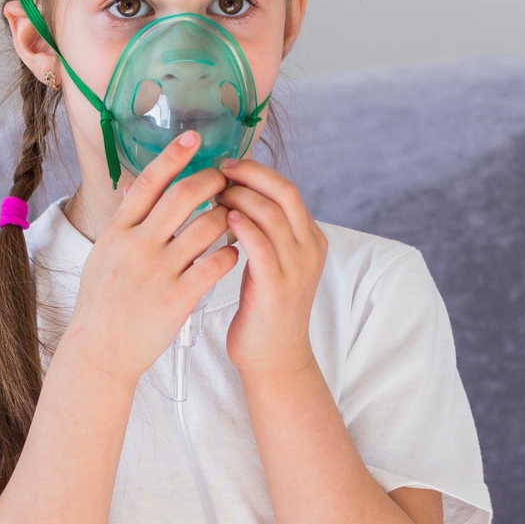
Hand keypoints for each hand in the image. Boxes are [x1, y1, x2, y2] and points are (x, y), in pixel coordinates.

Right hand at [63, 133, 237, 384]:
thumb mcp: (103, 256)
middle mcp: (137, 245)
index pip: (149, 182)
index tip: (195, 138)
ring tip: (233, 218)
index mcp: (118, 232)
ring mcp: (158, 271)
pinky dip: (229, 253)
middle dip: (210, 181)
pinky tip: (232, 253)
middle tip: (226, 179)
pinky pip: (215, 264)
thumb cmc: (103, 304)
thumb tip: (135, 189)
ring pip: (206, 227)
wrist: (100, 351)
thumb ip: (123, 224)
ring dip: (226, 217)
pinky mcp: (178, 297)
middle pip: (183, 196)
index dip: (173, 156)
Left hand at [217, 159, 327, 376]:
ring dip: (238, 198)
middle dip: (248, 175)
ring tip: (213, 196)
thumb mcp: (273, 263)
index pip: (286, 189)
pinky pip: (260, 245)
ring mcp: (297, 267)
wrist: (274, 357)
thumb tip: (233, 194)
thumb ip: (264, 232)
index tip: (226, 166)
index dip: (255, 171)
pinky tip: (221, 219)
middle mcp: (310, 248)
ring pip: (270, 214)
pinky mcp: (277, 286)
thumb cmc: (264, 309)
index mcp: (311, 239)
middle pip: (283, 192)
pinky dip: (241, 226)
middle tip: (217, 172)